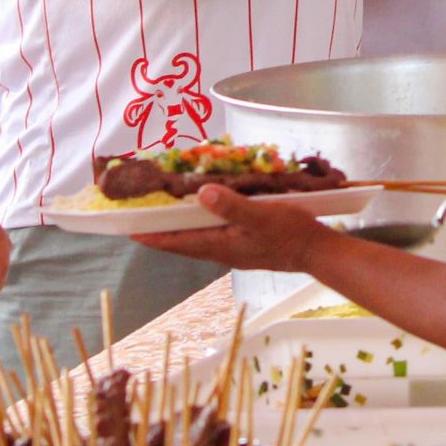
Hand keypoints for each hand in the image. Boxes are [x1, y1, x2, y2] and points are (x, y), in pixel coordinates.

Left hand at [134, 185, 345, 273]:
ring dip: (178, 228)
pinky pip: (212, 235)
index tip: (128, 228)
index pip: (176, 242)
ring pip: (196, 239)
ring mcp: (233, 249)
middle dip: (160, 232)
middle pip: (181, 243)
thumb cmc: (290, 233)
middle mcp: (221, 250)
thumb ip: (231, 206)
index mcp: (219, 245)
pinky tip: (204, 213)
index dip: (151, 235)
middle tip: (139, 218)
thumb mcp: (261, 215)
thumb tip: (202, 193)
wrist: (317, 252)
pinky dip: (200, 225)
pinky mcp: (245, 245)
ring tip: (164, 214)